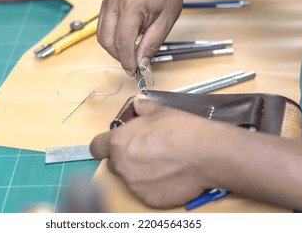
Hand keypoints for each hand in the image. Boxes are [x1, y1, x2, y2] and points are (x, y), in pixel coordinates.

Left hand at [90, 95, 217, 208]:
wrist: (204, 153)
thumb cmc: (180, 130)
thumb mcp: (160, 112)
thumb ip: (143, 108)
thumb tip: (139, 103)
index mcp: (119, 142)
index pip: (97, 147)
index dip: (104, 146)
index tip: (112, 145)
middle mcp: (121, 165)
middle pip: (115, 163)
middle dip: (126, 158)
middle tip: (147, 152)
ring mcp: (134, 185)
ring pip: (131, 179)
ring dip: (141, 173)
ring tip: (163, 164)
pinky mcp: (148, 199)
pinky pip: (146, 192)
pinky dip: (155, 187)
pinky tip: (170, 176)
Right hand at [97, 0, 185, 74]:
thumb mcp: (165, 22)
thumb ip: (151, 45)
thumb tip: (141, 64)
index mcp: (131, 5)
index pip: (122, 42)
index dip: (127, 61)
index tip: (134, 71)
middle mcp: (114, 3)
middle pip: (107, 41)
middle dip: (120, 56)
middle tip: (134, 64)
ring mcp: (107, 2)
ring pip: (102, 36)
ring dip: (115, 49)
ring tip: (131, 52)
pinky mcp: (106, 4)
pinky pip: (103, 28)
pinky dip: (112, 39)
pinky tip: (126, 41)